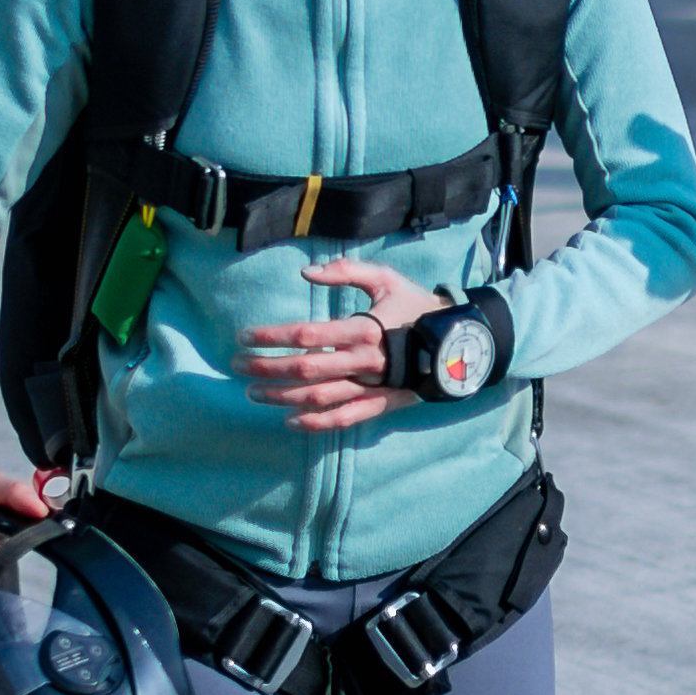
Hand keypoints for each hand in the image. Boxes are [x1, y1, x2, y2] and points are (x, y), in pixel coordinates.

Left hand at [238, 257, 440, 430]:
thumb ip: (347, 271)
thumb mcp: (387, 279)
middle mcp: (366, 360)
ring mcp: (373, 385)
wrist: (458, 341)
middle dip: (265, 368)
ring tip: (253, 392)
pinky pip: (344, 418)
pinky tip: (289, 421)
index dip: (271, 336)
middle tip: (238, 365)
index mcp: (366, 328)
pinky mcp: (381, 404)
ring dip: (280, 397)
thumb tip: (306, 272)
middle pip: (305, 369)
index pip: (308, 335)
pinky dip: (315, 423)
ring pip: (318, 397)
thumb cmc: (416, 307)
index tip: (244, 336)